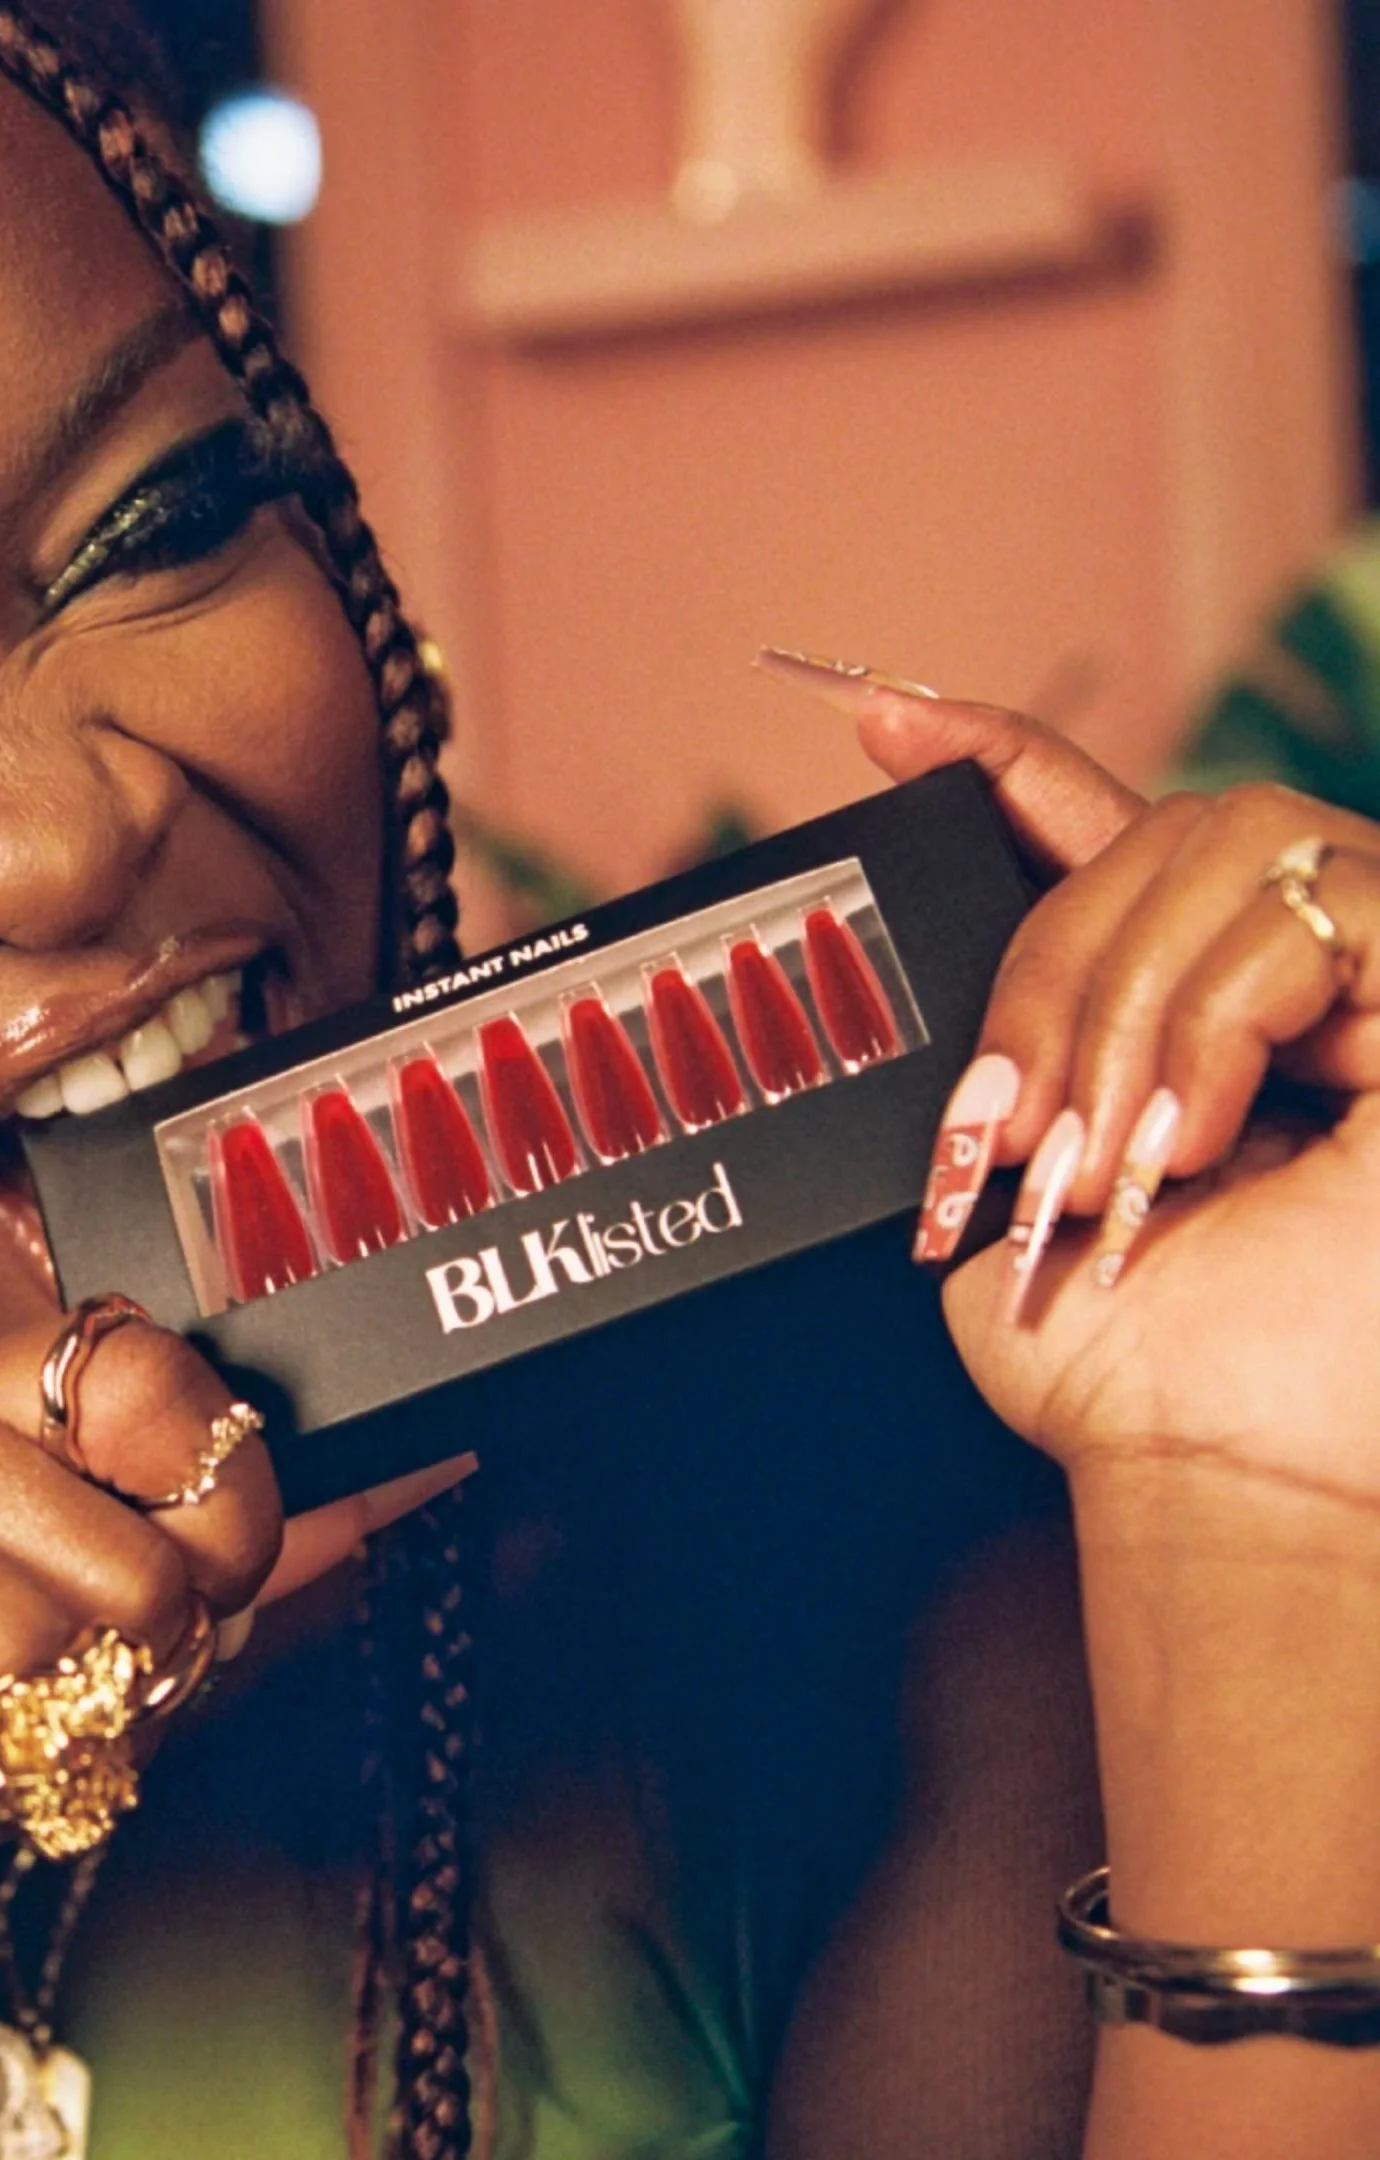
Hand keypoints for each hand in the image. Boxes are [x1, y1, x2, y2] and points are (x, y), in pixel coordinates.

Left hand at [829, 670, 1379, 1498]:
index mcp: (1179, 997)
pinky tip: (1202, 1139)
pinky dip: (1212, 1027)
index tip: (877, 716)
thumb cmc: (1126, 1360)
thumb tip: (937, 995)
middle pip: (1139, 834)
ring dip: (1117, 1014)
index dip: (993, 754)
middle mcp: (1288, 963)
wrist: (1227, 1460)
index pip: (1093, 822)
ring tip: (1107, 1162)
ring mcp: (1376, 966)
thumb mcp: (1013, 1182)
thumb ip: (989, 1061)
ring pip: (1212, 848)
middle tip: (1013, 1127)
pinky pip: (1296, 916)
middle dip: (1044, 973)